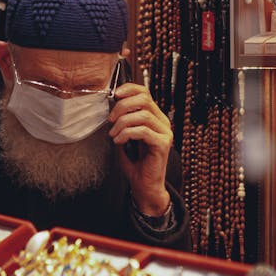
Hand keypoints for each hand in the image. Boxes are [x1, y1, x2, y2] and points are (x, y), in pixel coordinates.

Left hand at [108, 81, 172, 215]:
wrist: (144, 186)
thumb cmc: (135, 164)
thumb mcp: (125, 137)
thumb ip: (122, 121)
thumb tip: (111, 106)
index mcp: (155, 118)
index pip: (145, 93)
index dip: (130, 89)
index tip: (115, 94)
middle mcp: (163, 123)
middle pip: (144, 100)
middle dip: (123, 107)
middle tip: (110, 120)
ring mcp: (165, 133)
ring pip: (143, 115)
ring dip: (122, 123)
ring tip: (113, 135)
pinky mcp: (162, 144)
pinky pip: (143, 131)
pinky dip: (126, 134)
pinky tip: (119, 142)